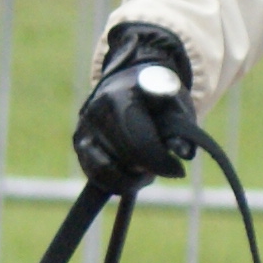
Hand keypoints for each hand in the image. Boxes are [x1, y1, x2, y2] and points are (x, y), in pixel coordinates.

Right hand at [74, 22, 198, 190]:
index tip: (179, 170)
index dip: (161, 163)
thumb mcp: (176, 103)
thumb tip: (184, 153)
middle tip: (165, 168)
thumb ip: (182, 127)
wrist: (130, 80)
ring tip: (147, 172)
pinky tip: (132, 177)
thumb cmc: (158, 94)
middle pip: (124, 158)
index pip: (139, 143)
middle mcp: (96, 112)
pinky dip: (115, 182)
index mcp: (120, 97)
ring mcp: (84, 128)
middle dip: (148, 170)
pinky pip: (95, 173)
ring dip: (130, 179)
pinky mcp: (79, 142)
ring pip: (106, 171)